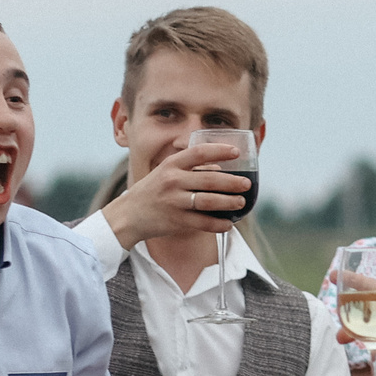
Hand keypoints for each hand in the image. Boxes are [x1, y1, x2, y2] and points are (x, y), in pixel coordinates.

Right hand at [101, 140, 250, 247]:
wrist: (128, 215)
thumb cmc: (152, 191)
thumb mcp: (165, 172)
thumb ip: (188, 168)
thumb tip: (220, 168)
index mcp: (171, 165)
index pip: (199, 152)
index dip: (219, 150)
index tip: (236, 152)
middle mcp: (172, 181)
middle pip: (209, 179)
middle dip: (232, 182)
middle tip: (247, 184)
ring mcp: (174, 201)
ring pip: (208, 201)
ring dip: (229, 202)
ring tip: (241, 202)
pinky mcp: (176, 221)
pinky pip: (202, 223)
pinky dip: (218, 224)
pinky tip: (229, 224)